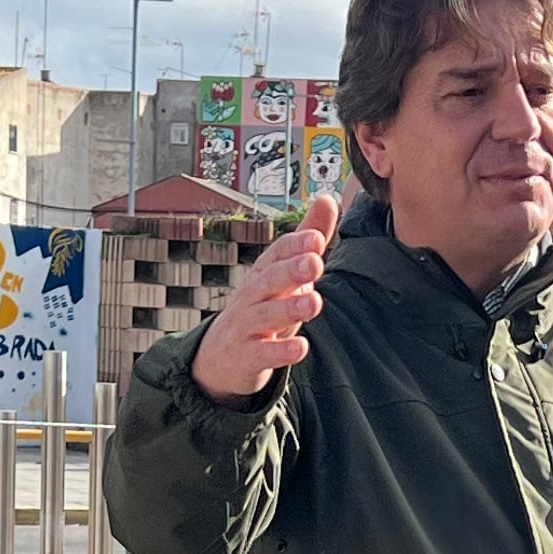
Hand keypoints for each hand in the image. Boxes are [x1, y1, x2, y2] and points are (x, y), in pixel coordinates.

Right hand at [190, 192, 338, 399]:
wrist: (224, 353)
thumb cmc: (264, 304)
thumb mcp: (285, 271)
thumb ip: (308, 238)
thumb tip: (328, 199)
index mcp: (265, 272)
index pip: (277, 253)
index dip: (295, 245)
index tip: (316, 238)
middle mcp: (254, 295)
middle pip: (270, 279)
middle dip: (291, 270)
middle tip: (315, 263)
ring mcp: (248, 325)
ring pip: (266, 315)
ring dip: (290, 308)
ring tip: (314, 302)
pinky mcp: (247, 355)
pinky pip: (263, 353)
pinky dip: (280, 351)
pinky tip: (300, 348)